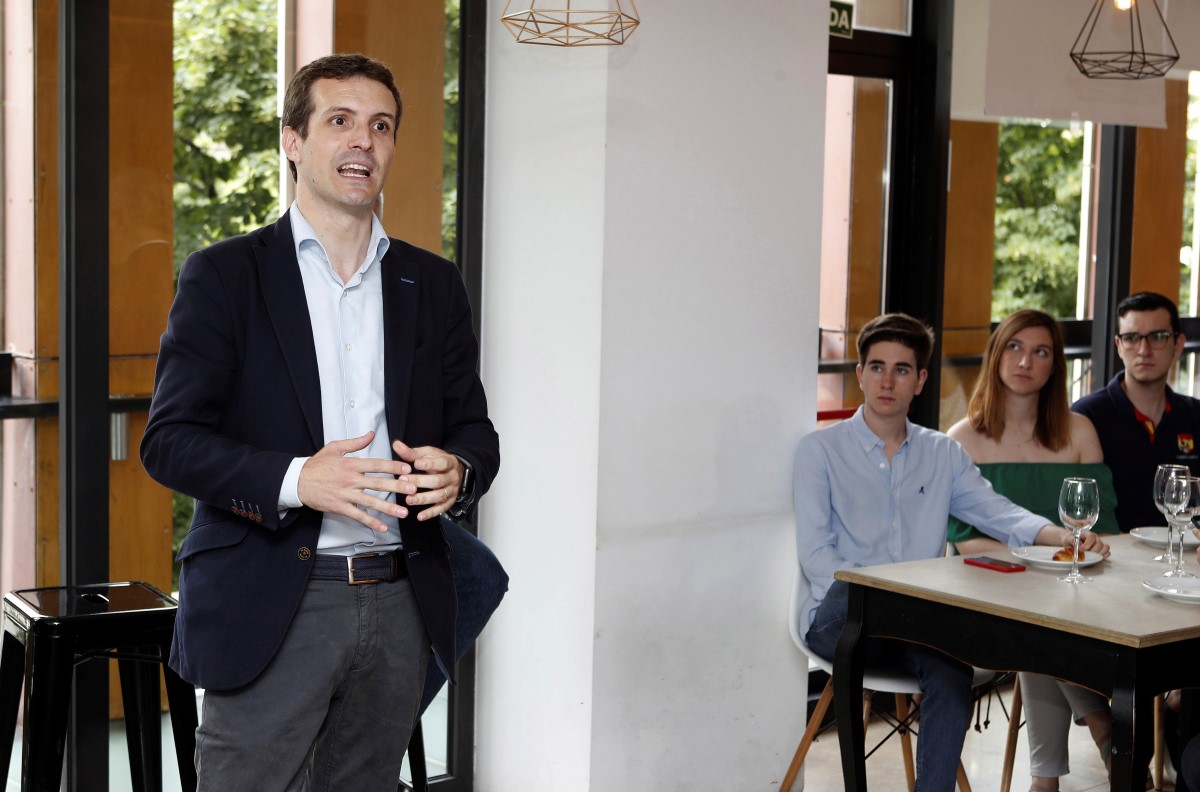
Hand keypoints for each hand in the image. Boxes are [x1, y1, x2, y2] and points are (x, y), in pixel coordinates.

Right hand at [297, 432, 413, 531]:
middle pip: (378, 483)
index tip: (407, 469)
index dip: (392, 466)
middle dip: (397, 487)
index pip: (376, 464)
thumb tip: (371, 434)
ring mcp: (345, 494)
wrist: (297, 481)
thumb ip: (355, 442)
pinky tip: (383, 527)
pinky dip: (371, 522)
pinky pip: (358, 515)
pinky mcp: (340, 507)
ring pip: (371, 502)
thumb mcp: (334, 448)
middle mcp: (350, 479)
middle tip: (413, 490)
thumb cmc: (316, 465)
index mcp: (351, 464)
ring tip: (403, 512)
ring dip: (388, 508)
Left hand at [392, 440, 462, 521]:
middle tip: (404, 481)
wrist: (456, 472)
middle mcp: (453, 477)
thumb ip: (412, 452)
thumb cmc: (437, 461)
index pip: (441, 463)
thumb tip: (395, 445)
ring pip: (439, 496)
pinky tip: (419, 517)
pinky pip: (441, 509)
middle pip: (438, 481)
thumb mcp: (428, 454)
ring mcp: (452, 490)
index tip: (416, 464)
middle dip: (420, 482)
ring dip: (424, 499)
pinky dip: (431, 513)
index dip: (430, 464)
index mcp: (449, 462)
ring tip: (408, 500)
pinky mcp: (450, 502)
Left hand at [1073, 530, 1110, 558]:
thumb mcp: (1069, 539)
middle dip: (1092, 551)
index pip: (1092, 537)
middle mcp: (1096, 539)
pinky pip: (1107, 553)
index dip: (1087, 544)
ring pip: (1106, 548)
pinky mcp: (1102, 551)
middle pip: (1099, 544)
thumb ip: (1072, 540)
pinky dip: (1103, 556)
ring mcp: (1100, 545)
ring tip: (1091, 556)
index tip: (1081, 549)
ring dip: (1099, 554)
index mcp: (1088, 534)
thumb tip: (1080, 545)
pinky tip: (1096, 558)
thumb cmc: (1071, 540)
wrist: (1072, 544)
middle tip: (1086, 555)